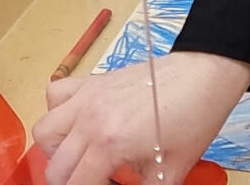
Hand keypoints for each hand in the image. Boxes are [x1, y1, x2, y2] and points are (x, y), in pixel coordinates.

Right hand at [34, 50, 249, 184]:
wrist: (205, 74)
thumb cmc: (194, 117)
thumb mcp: (172, 168)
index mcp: (109, 143)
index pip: (76, 184)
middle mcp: (89, 119)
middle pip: (55, 166)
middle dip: (72, 180)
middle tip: (97, 179)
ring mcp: (87, 97)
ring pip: (44, 131)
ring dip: (57, 150)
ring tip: (82, 155)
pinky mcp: (91, 81)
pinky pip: (55, 94)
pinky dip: (59, 111)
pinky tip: (79, 121)